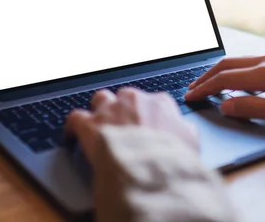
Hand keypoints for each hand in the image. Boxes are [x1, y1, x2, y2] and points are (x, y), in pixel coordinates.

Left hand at [65, 87, 198, 161]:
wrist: (150, 168)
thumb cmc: (172, 157)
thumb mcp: (191, 143)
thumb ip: (187, 131)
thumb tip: (186, 130)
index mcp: (159, 102)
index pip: (155, 101)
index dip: (150, 114)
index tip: (148, 124)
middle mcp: (133, 99)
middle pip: (126, 96)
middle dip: (124, 109)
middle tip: (126, 126)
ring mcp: (110, 110)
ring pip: (101, 99)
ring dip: (100, 110)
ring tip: (100, 123)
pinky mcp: (90, 124)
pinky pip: (76, 117)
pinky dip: (74, 125)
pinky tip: (73, 133)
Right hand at [185, 56, 264, 126]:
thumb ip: (251, 108)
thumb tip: (224, 105)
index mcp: (263, 73)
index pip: (224, 79)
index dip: (204, 88)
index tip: (190, 96)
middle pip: (227, 65)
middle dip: (206, 76)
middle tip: (192, 88)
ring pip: (238, 62)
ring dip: (220, 72)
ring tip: (209, 83)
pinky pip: (250, 63)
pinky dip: (234, 71)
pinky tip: (237, 81)